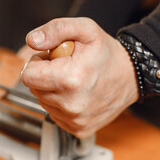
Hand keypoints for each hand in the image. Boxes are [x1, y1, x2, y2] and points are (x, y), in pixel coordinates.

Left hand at [21, 17, 138, 137]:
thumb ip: (55, 29)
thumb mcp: (85, 29)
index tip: (51, 59)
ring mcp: (75, 120)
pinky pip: (55, 115)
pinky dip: (61, 104)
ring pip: (44, 103)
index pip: (27, 76)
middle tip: (64, 68)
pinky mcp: (79, 129)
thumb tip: (31, 41)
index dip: (36, 64)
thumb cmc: (107, 53)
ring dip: (52, 90)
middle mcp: (71, 105)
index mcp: (69, 80)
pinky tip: (76, 94)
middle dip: (44, 76)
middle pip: (34, 90)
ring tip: (72, 80)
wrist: (132, 77)